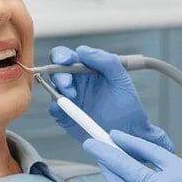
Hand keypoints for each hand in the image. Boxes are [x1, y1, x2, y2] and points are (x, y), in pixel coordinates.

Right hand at [48, 45, 172, 151]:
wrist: (129, 131)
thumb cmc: (127, 103)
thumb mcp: (121, 78)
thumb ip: (106, 61)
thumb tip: (82, 50)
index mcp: (86, 69)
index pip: (67, 56)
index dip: (62, 56)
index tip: (66, 60)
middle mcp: (75, 82)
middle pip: (55, 71)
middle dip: (59, 75)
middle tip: (69, 85)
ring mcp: (69, 99)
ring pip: (53, 89)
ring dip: (58, 90)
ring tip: (73, 97)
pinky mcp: (66, 116)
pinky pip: (55, 110)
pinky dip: (56, 108)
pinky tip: (66, 110)